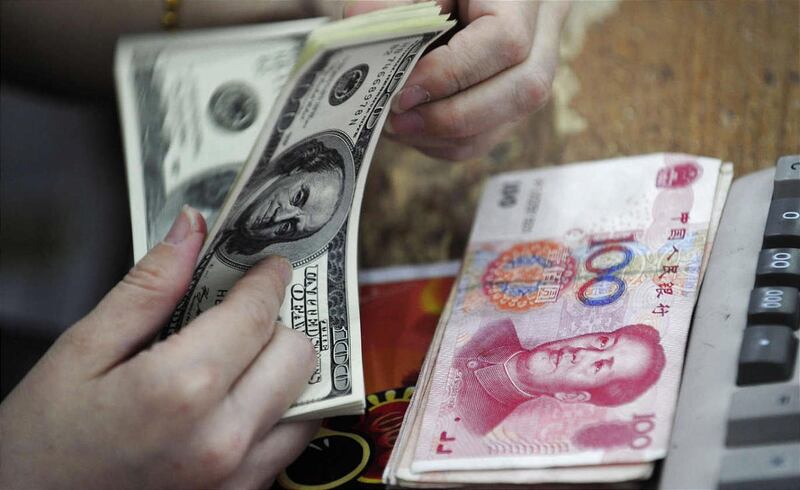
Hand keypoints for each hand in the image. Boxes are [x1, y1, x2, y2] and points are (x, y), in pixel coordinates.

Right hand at [0, 206, 317, 489]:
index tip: (269, 266)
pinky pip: (289, 444)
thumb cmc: (41, 443)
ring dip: (284, 370)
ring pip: (306, 401)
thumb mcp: (83, 351)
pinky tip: (238, 402)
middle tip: (245, 314)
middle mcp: (222, 437)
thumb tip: (192, 230)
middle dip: (277, 323)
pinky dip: (278, 414)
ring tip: (243, 359)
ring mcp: (236, 477)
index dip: (268, 280)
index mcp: (181, 388)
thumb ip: (148, 288)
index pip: (257, 314)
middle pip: (297, 354)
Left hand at [344, 0, 569, 159]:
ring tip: (397, 127)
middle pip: (524, 88)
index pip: (506, 41)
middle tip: (397, 119)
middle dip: (454, 115)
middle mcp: (546, 27)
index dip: (454, 73)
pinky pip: (494, 133)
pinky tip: (412, 130)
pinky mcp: (518, 95)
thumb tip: (361, 16)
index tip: (404, 90)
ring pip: (512, 118)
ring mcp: (540, 64)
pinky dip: (450, 141)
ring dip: (449, 135)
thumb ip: (394, 0)